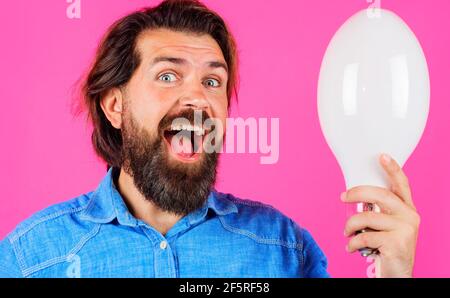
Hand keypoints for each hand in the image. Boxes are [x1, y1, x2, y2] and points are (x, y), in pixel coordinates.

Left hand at [341, 154, 419, 277]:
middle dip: (356, 193)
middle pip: (379, 195)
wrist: (397, 274)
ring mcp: (405, 230)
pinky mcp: (396, 244)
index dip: (392, 169)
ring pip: (366, 217)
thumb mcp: (386, 225)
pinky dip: (352, 242)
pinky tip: (351, 247)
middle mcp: (410, 216)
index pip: (401, 184)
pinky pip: (364, 236)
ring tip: (347, 232)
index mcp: (407, 208)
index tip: (382, 155)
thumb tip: (353, 196)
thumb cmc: (387, 246)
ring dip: (350, 225)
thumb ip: (377, 210)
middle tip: (342, 197)